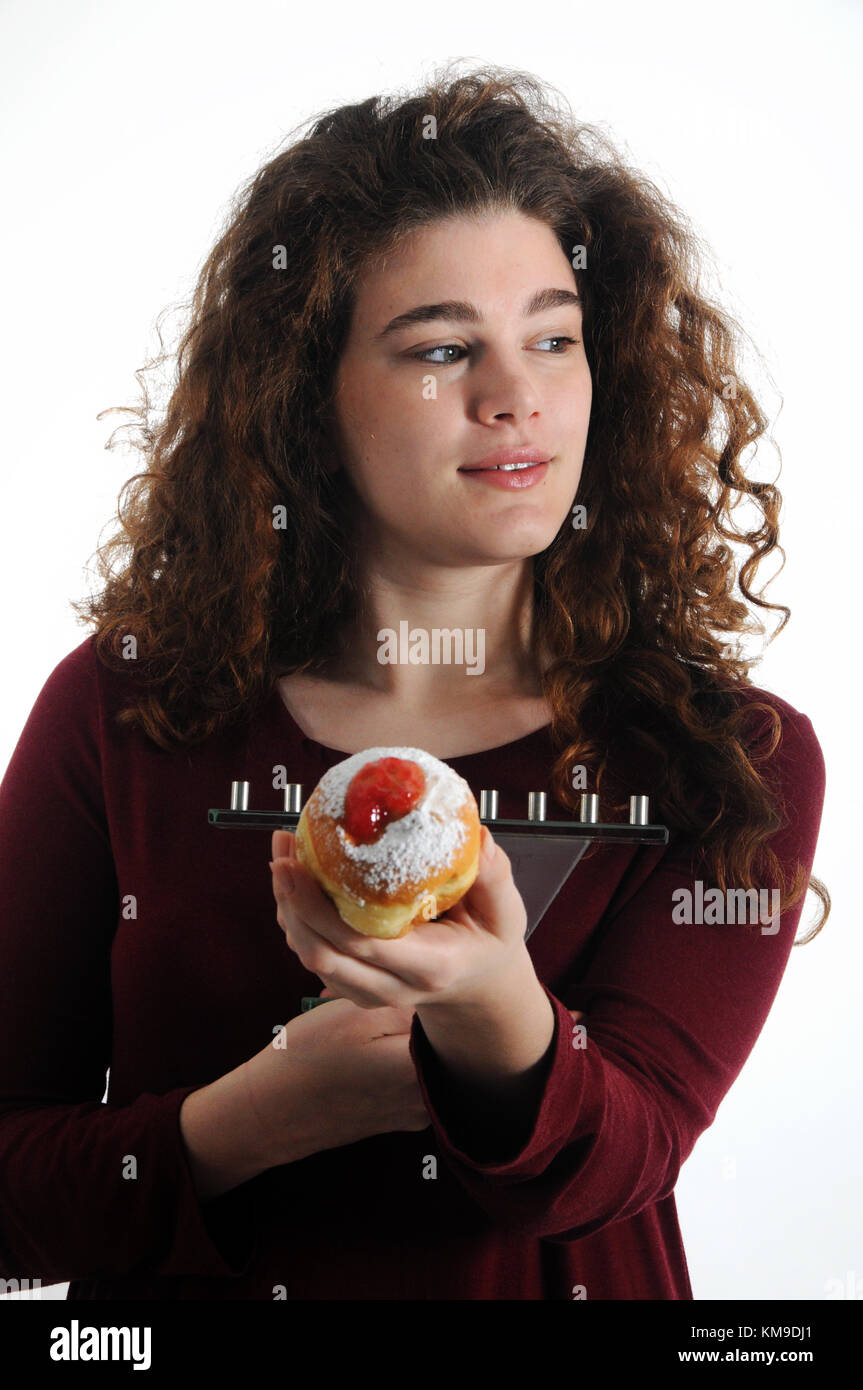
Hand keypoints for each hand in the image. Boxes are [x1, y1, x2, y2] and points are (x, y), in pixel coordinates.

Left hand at [270, 825, 530, 1011]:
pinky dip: (295, 918)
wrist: (477, 987)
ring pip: (311, 957)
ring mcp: (368, 993)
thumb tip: (479, 837)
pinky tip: (293, 877)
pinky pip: (313, 954)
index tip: (299, 863)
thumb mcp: (505, 915)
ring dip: (287, 907)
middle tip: (282, 848)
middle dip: (291, 901)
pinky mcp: (352, 987)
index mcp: (428, 968)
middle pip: (323, 953)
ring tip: (282, 852)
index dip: (320, 908)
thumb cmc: (489, 944)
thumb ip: (495, 879)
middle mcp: (392, 988)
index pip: (362, 944)